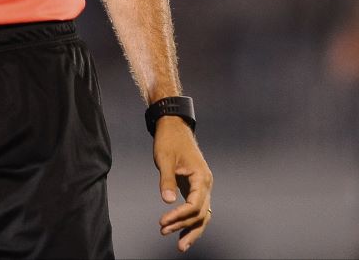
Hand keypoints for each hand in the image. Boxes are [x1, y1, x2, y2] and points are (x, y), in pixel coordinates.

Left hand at [154, 117, 212, 251]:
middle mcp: (206, 184)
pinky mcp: (196, 187)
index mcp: (201, 177)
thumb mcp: (165, 159)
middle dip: (184, 226)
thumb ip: (167, 180)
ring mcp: (203, 186)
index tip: (163, 221)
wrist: (173, 126)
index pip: (194, 204)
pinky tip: (180, 230)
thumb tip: (168, 201)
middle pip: (200, 213)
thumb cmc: (169, 140)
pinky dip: (190, 219)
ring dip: (190, 228)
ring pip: (202, 214)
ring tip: (179, 245)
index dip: (180, 216)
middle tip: (165, 233)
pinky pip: (197, 208)